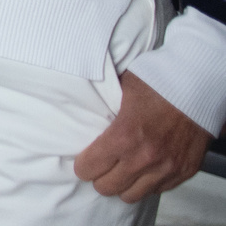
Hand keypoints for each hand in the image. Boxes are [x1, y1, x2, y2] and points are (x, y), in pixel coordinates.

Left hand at [74, 71, 213, 201]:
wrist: (199, 89)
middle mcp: (145, 158)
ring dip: (123, 184)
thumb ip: (102, 106)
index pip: (90, 168)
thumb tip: (81, 110)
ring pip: (132, 195)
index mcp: (124, 136)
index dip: (83, 165)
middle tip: (101, 167)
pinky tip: (144, 169)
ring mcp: (167, 168)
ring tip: (122, 171)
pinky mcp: (185, 172)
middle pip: (108, 187)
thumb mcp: (121, 88)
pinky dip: (148, 182)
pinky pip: (158, 190)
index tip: (84, 161)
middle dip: (99, 178)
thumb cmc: (157, 83)